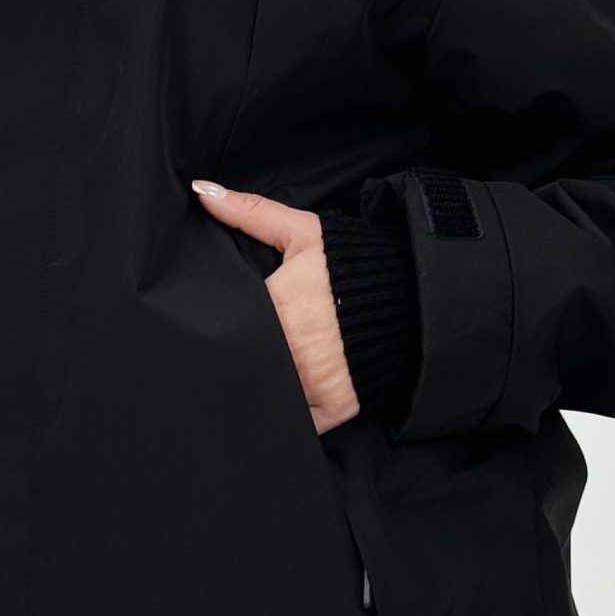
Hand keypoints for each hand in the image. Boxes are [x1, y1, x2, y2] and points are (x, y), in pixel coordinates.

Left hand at [189, 179, 357, 432]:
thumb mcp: (304, 232)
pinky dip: (284, 413)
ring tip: (252, 369)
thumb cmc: (352, 265)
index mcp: (275, 309)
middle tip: (231, 345)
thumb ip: (249, 213)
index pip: (227, 323)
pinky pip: (293, 422)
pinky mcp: (332, 409)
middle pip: (242, 361)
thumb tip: (202, 193)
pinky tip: (278, 398)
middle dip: (235, 354)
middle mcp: (289, 352)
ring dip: (255, 384)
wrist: (412, 298)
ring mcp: (310, 385)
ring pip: (263, 393)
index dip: (217, 322)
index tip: (216, 320)